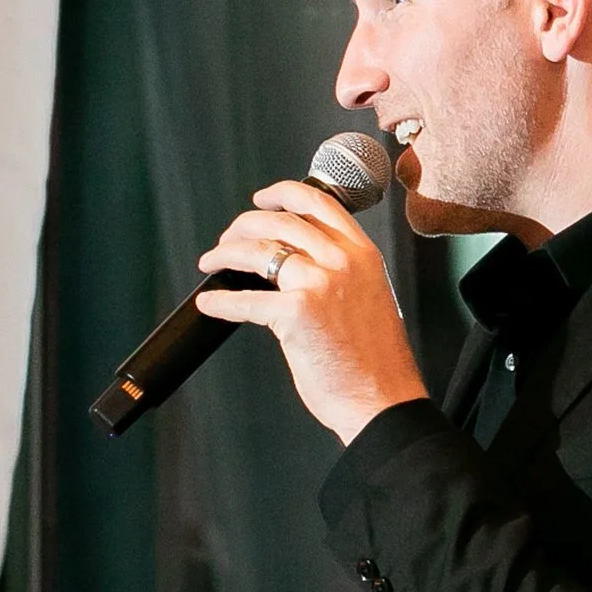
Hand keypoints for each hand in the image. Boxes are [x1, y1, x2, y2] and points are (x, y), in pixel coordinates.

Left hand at [196, 179, 426, 442]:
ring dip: (225, 254)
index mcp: (363, 254)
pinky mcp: (297, 313)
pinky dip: (221, 301)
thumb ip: (340, 272)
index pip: (319, 202)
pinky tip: (208, 303)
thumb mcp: (368, 296)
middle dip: (243, 227)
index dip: (282, 194)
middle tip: (226, 240)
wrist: (384, 398)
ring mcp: (320, 283)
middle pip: (280, 222)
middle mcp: (343, 261)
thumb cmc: (376, 360)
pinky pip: (246, 300)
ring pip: (258, 251)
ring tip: (210, 263)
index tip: (260, 200)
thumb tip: (294, 263)